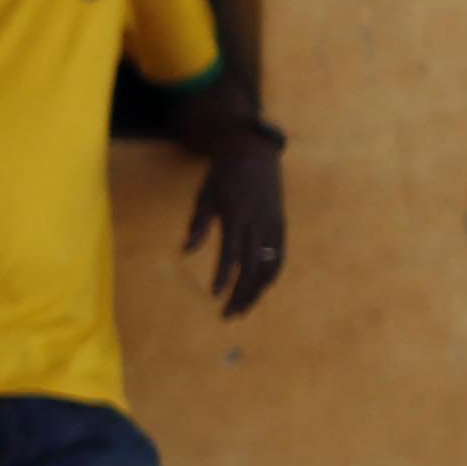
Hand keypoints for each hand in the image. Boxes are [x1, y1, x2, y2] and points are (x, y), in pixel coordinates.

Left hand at [185, 133, 287, 317]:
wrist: (254, 150)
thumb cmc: (223, 174)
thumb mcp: (205, 195)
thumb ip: (198, 224)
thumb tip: (185, 251)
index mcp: (237, 215)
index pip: (232, 252)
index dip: (224, 275)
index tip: (216, 295)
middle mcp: (259, 222)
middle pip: (253, 266)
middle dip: (242, 293)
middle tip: (228, 315)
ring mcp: (273, 223)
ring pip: (270, 265)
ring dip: (257, 290)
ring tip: (242, 309)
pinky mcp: (281, 223)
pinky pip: (279, 255)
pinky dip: (270, 275)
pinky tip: (259, 290)